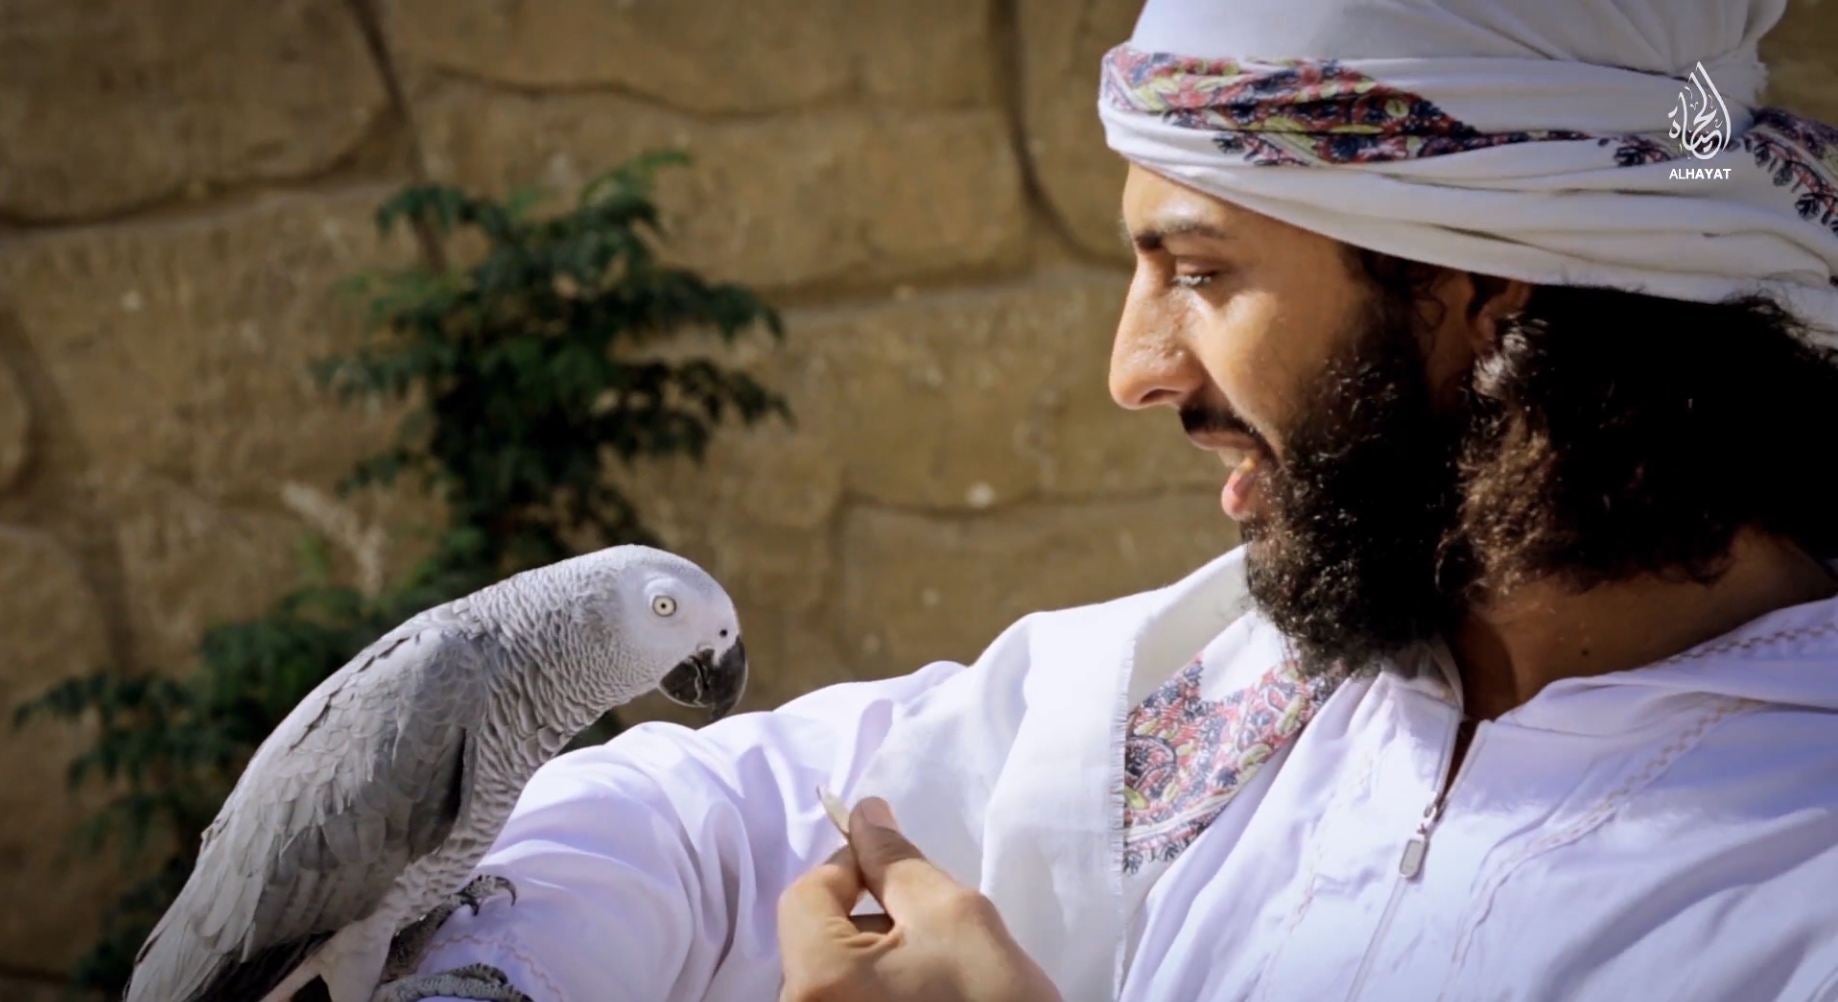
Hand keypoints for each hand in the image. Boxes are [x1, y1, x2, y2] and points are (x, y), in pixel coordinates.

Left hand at [776, 798, 1062, 1001]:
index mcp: (816, 975)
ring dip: (878, 957)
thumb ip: (896, 858)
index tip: (900, 869)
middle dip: (871, 917)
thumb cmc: (991, 1001)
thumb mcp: (953, 913)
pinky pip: (847, 1001)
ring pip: (833, 972)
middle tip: (931, 927)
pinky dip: (880, 990)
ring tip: (938, 972)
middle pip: (816, 934)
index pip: (807, 891)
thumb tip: (863, 813)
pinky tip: (930, 997)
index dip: (853, 865)